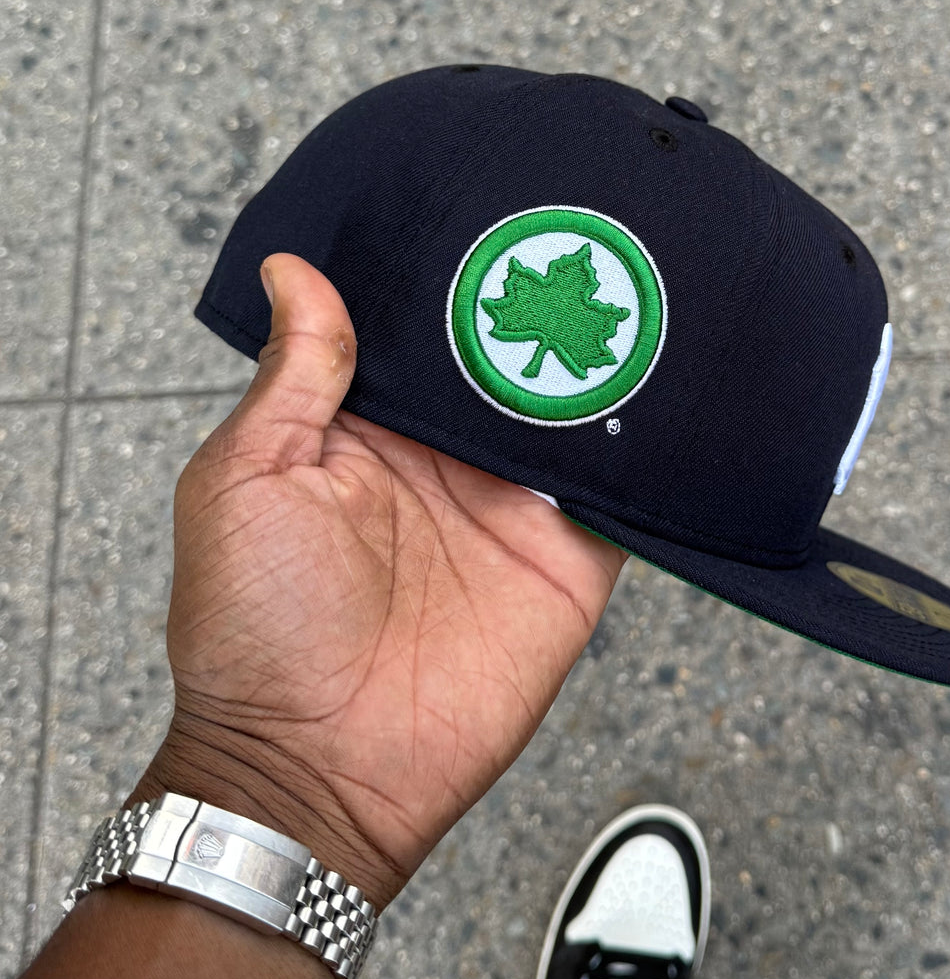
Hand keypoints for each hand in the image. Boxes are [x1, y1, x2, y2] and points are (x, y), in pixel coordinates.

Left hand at [132, 253, 625, 909]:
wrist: (321, 770)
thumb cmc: (253, 632)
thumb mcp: (245, 481)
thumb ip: (295, 379)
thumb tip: (293, 270)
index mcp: (370, 430)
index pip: (424, 331)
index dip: (454, 276)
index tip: (491, 208)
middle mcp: (448, 460)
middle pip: (510, 362)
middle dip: (543, 305)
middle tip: (585, 226)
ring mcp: (512, 507)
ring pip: (573, 413)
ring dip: (603, 363)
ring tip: (641, 283)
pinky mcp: (567, 559)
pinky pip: (622, 493)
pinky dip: (650, 450)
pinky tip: (676, 387)